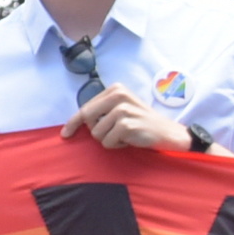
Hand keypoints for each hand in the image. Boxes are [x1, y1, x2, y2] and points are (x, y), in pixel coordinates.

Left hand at [71, 85, 191, 153]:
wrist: (167, 133)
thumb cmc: (141, 122)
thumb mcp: (121, 109)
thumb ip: (101, 111)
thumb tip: (72, 124)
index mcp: (115, 89)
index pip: (85, 107)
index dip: (73, 122)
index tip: (65, 134)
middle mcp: (118, 95)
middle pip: (88, 119)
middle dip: (97, 131)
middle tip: (115, 131)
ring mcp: (122, 109)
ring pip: (97, 134)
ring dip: (110, 139)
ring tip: (126, 134)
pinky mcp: (126, 124)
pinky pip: (108, 142)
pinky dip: (118, 145)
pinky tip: (131, 139)